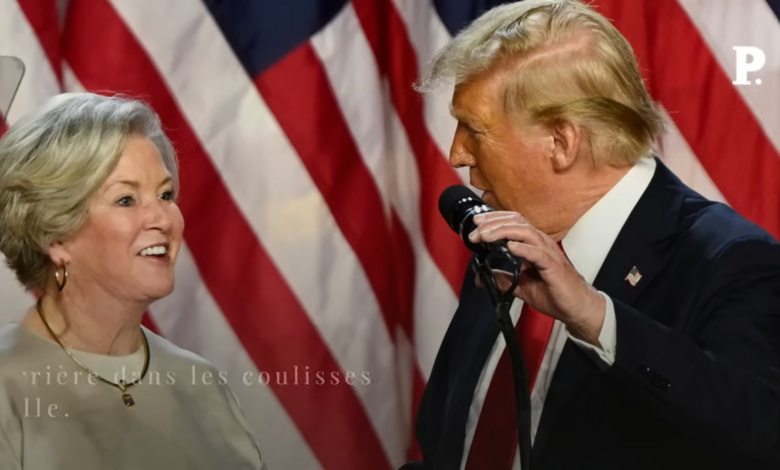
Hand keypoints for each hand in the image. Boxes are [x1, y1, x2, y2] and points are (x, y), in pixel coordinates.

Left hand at [469, 211, 605, 345]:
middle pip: (516, 222)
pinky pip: (538, 253)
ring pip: (526, 232)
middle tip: (475, 231)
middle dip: (493, 223)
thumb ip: (502, 279)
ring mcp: (548, 253)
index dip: (494, 219)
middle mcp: (541, 243)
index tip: (476, 222)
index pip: (513, 222)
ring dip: (503, 232)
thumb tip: (480, 278)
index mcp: (533, 244)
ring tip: (485, 236)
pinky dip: (523, 248)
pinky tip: (510, 246)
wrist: (576, 308)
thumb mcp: (521, 286)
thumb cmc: (554, 294)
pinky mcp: (554, 266)